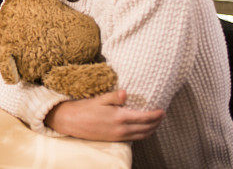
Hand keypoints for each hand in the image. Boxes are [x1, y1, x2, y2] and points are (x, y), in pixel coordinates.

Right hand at [44, 90, 164, 141]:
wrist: (70, 121)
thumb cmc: (83, 108)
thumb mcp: (99, 99)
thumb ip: (114, 97)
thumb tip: (125, 93)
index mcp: (119, 117)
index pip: (144, 118)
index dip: (155, 115)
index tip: (162, 110)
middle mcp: (121, 129)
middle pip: (146, 128)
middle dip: (156, 123)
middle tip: (162, 116)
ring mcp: (118, 135)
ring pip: (141, 136)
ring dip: (151, 130)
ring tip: (156, 123)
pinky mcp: (114, 139)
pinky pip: (134, 139)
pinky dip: (142, 134)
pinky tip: (142, 129)